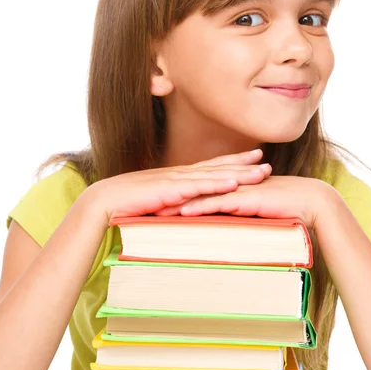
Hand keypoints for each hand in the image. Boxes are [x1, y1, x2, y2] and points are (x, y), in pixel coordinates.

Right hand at [87, 148, 271, 224]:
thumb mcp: (156, 203)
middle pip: (217, 167)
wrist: (104, 203)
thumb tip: (186, 211)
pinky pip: (197, 187)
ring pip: (213, 175)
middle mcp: (179, 174)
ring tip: (260, 172)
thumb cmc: (127, 205)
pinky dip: (216, 184)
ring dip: (238, 173)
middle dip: (243, 163)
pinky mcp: (169, 190)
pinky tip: (233, 183)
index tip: (252, 158)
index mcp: (177, 177)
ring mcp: (175, 180)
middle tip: (266, 160)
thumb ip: (173, 204)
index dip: (232, 162)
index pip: (209, 167)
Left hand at [155, 174, 336, 230]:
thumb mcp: (257, 215)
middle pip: (192, 190)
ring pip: (199, 195)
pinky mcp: (244, 198)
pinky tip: (180, 213)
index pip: (198, 192)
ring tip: (152, 209)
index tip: (155, 204)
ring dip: (176, 202)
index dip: (176, 197)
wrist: (312, 203)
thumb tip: (229, 232)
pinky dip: (197, 208)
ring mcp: (236, 190)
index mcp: (231, 188)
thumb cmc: (288, 211)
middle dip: (167, 197)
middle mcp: (230, 185)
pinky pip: (216, 203)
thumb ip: (241, 218)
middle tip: (143, 204)